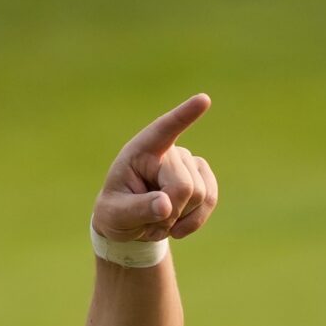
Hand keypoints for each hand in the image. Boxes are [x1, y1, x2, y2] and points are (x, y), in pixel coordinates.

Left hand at [95, 93, 220, 244]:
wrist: (130, 224)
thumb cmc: (116, 213)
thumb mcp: (114, 216)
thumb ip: (137, 210)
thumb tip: (167, 205)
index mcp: (139, 152)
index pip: (163, 131)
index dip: (184, 116)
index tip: (203, 100)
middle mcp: (168, 152)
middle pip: (184, 186)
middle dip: (170, 211)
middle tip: (147, 217)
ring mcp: (189, 162)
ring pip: (200, 195)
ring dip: (179, 217)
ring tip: (158, 217)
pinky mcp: (204, 177)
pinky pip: (210, 200)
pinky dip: (194, 220)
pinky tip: (176, 226)